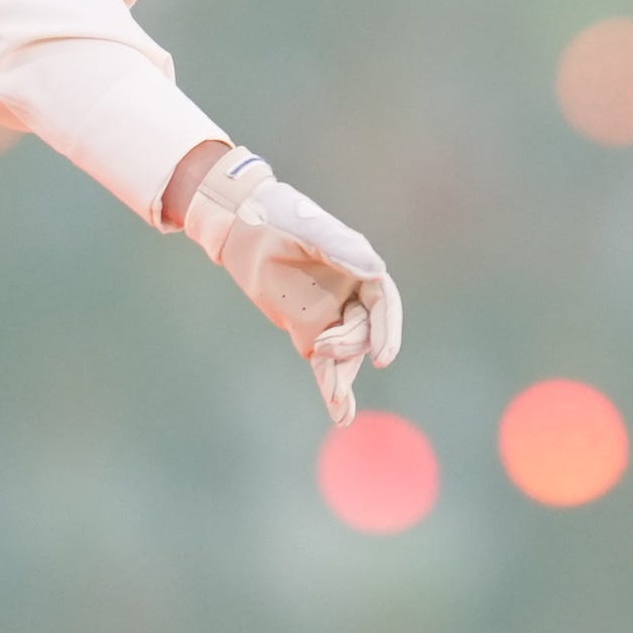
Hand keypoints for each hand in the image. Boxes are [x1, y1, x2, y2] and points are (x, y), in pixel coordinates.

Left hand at [183, 152, 403, 426]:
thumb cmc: (281, 217)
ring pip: (345, 354)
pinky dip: (331, 388)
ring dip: (343, 379)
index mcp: (360, 269)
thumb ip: (340, 248)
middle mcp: (351, 296)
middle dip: (348, 346)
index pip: (384, 307)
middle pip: (362, 333)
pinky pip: (324, 365)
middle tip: (323, 347)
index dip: (387, 332)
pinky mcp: (307, 332)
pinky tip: (340, 415)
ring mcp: (330, 316)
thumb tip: (377, 271)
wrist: (244, 226)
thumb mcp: (310, 229)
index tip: (383, 357)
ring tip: (337, 405)